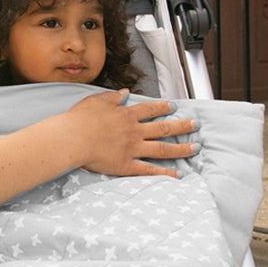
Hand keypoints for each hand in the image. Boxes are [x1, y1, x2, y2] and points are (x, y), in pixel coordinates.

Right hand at [67, 89, 196, 177]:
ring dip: (180, 148)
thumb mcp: (96, 101)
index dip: (163, 107)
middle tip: (194, 125)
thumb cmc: (80, 120)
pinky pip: (148, 170)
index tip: (173, 107)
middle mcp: (134, 131)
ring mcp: (132, 149)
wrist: (73, 138)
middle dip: (181, 126)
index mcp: (126, 115)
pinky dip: (163, 172)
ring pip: (161, 148)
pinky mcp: (126, 165)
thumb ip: (112, 97)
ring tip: (194, 148)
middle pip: (163, 128)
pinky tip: (176, 174)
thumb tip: (124, 92)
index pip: (150, 109)